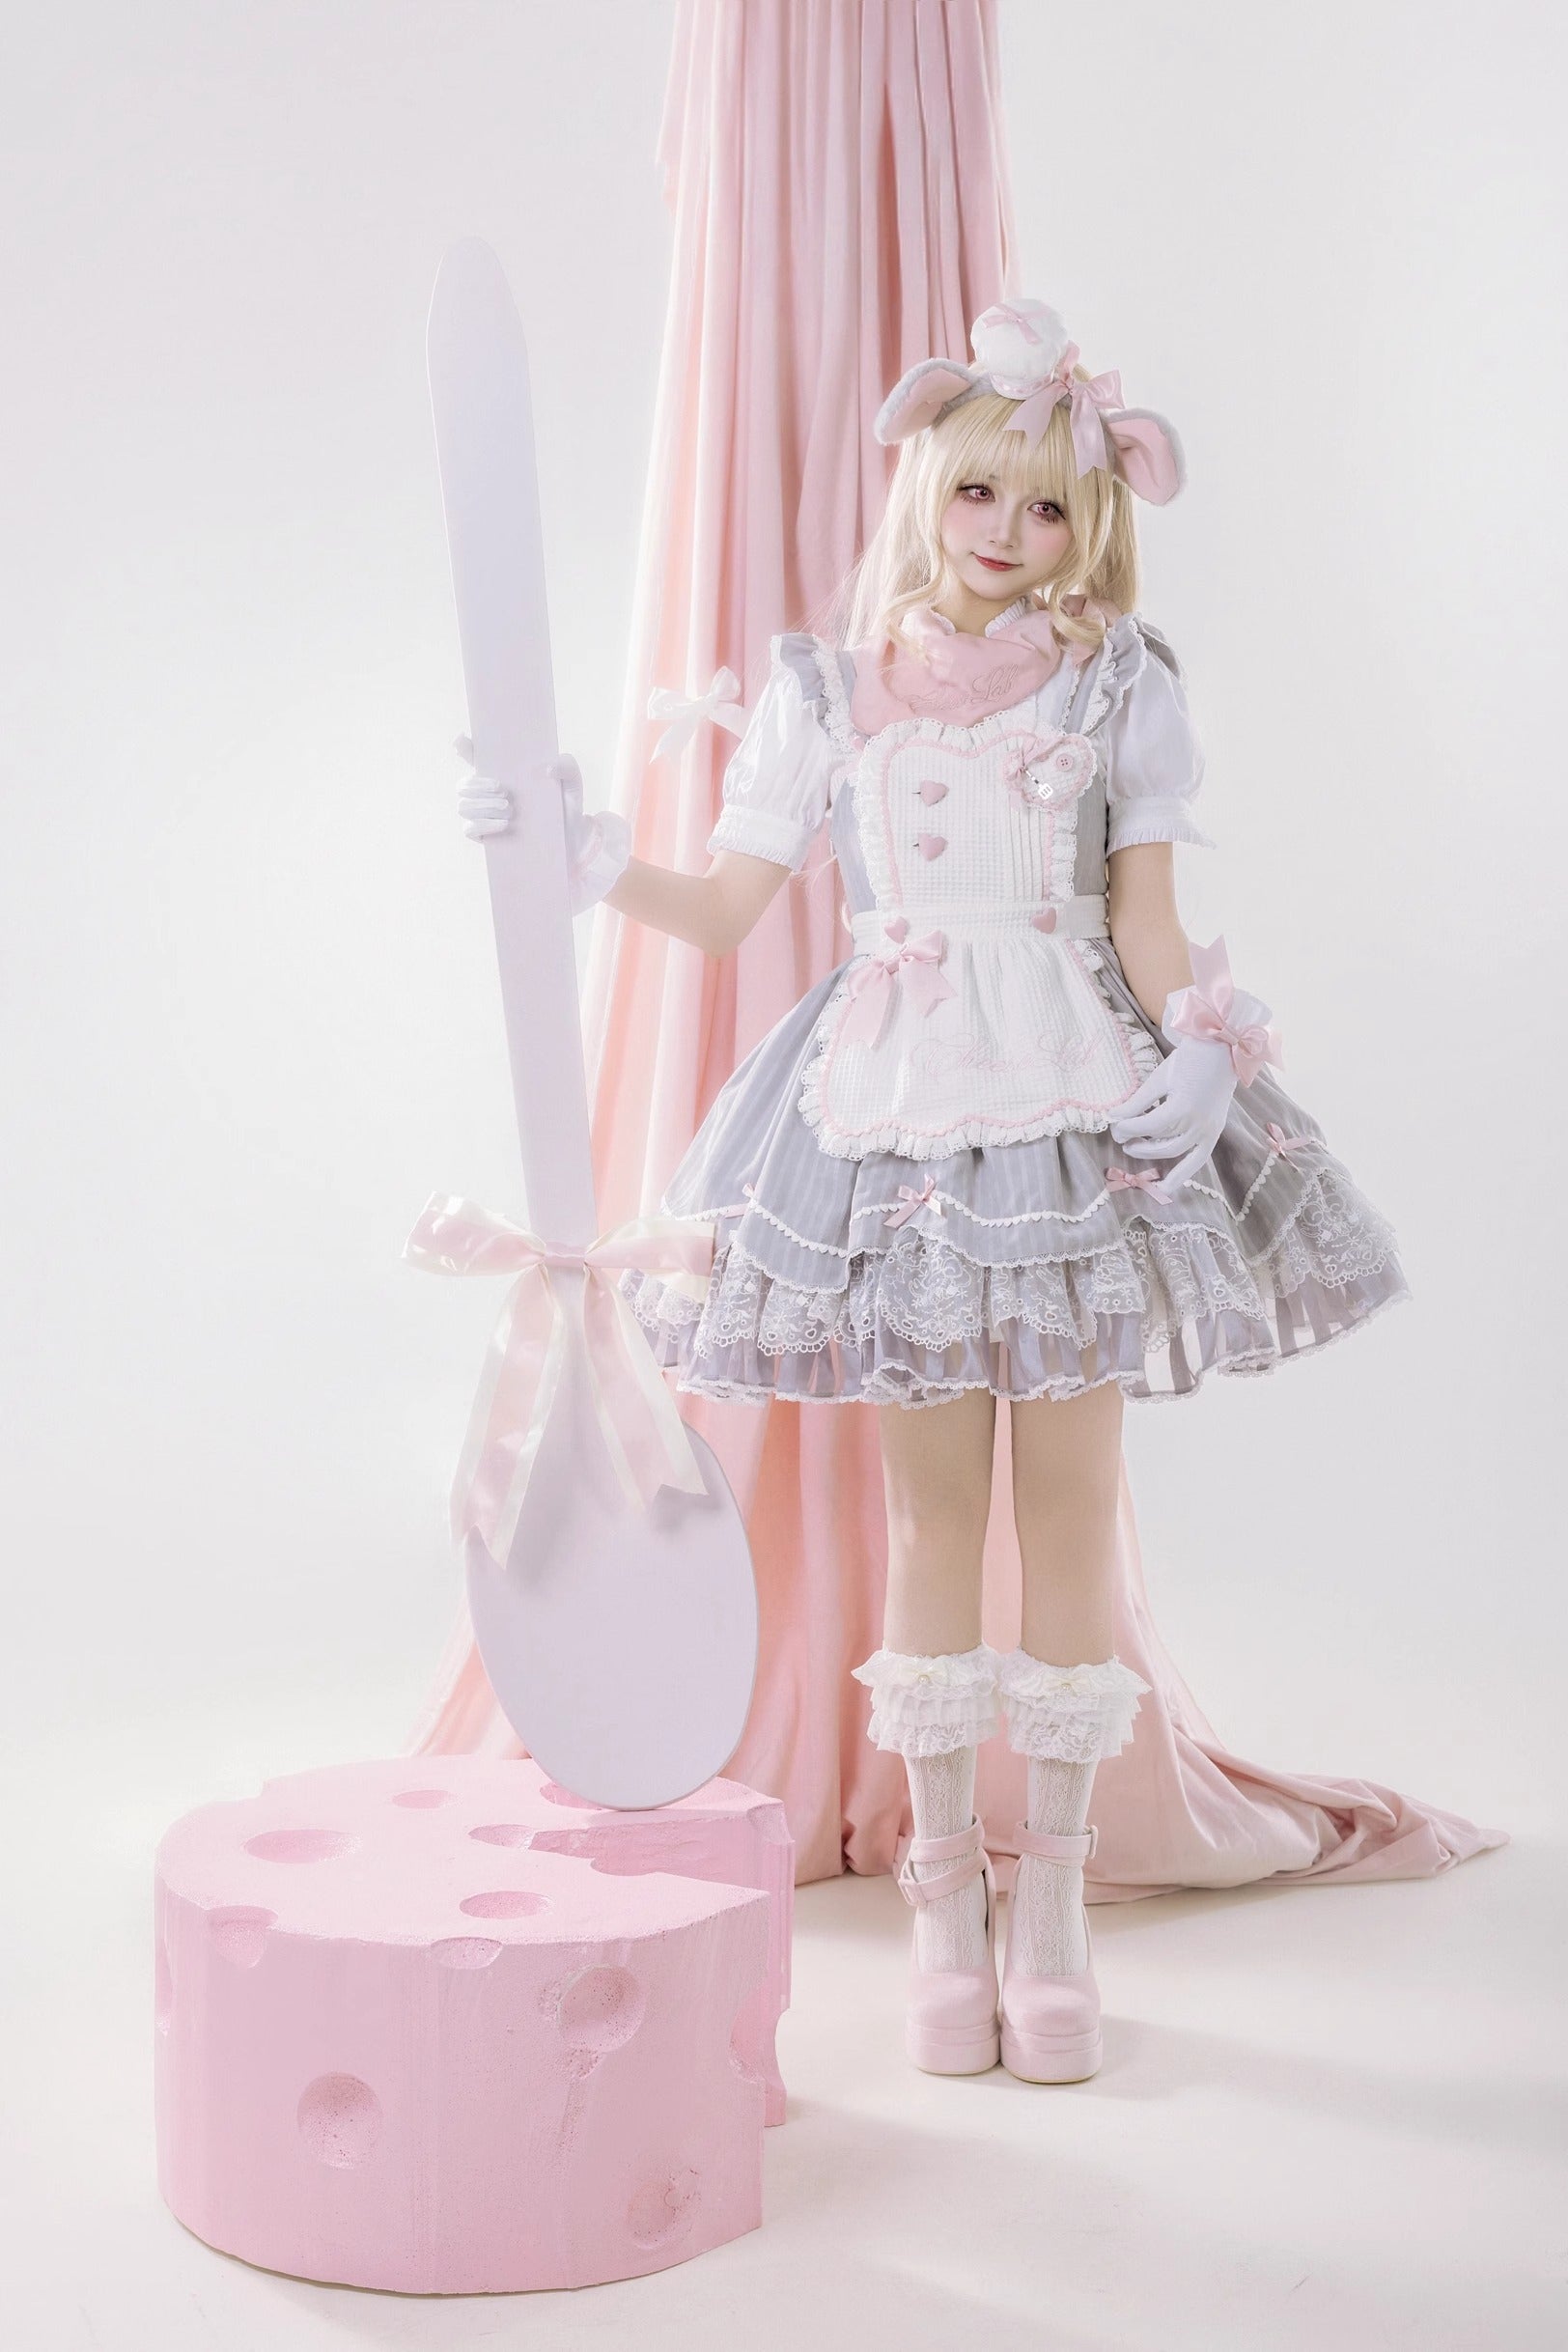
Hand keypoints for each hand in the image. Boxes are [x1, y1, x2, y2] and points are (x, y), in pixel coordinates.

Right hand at [452, 739, 629, 912]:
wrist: (572, 841)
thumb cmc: (566, 807)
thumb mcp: (572, 782)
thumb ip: (566, 766)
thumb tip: (545, 769)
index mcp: (503, 776)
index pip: (476, 759)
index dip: (464, 748)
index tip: (461, 742)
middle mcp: (488, 795)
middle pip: (463, 785)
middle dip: (477, 786)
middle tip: (504, 791)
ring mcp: (484, 817)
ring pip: (463, 806)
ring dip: (482, 805)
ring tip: (509, 809)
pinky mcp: (486, 838)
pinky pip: (469, 829)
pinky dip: (483, 824)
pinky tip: (504, 825)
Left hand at [1108, 1032, 1237, 1197]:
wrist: (1224, 1050)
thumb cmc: (1189, 1058)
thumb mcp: (1159, 1078)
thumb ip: (1136, 1103)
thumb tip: (1112, 1118)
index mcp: (1181, 1109)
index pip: (1146, 1127)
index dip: (1125, 1128)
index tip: (1112, 1123)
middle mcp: (1197, 1125)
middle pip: (1159, 1144)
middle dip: (1135, 1142)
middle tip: (1119, 1136)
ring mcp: (1208, 1130)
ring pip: (1174, 1152)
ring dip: (1151, 1154)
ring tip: (1133, 1148)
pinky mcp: (1214, 1132)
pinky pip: (1197, 1160)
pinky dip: (1182, 1175)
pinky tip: (1165, 1188)